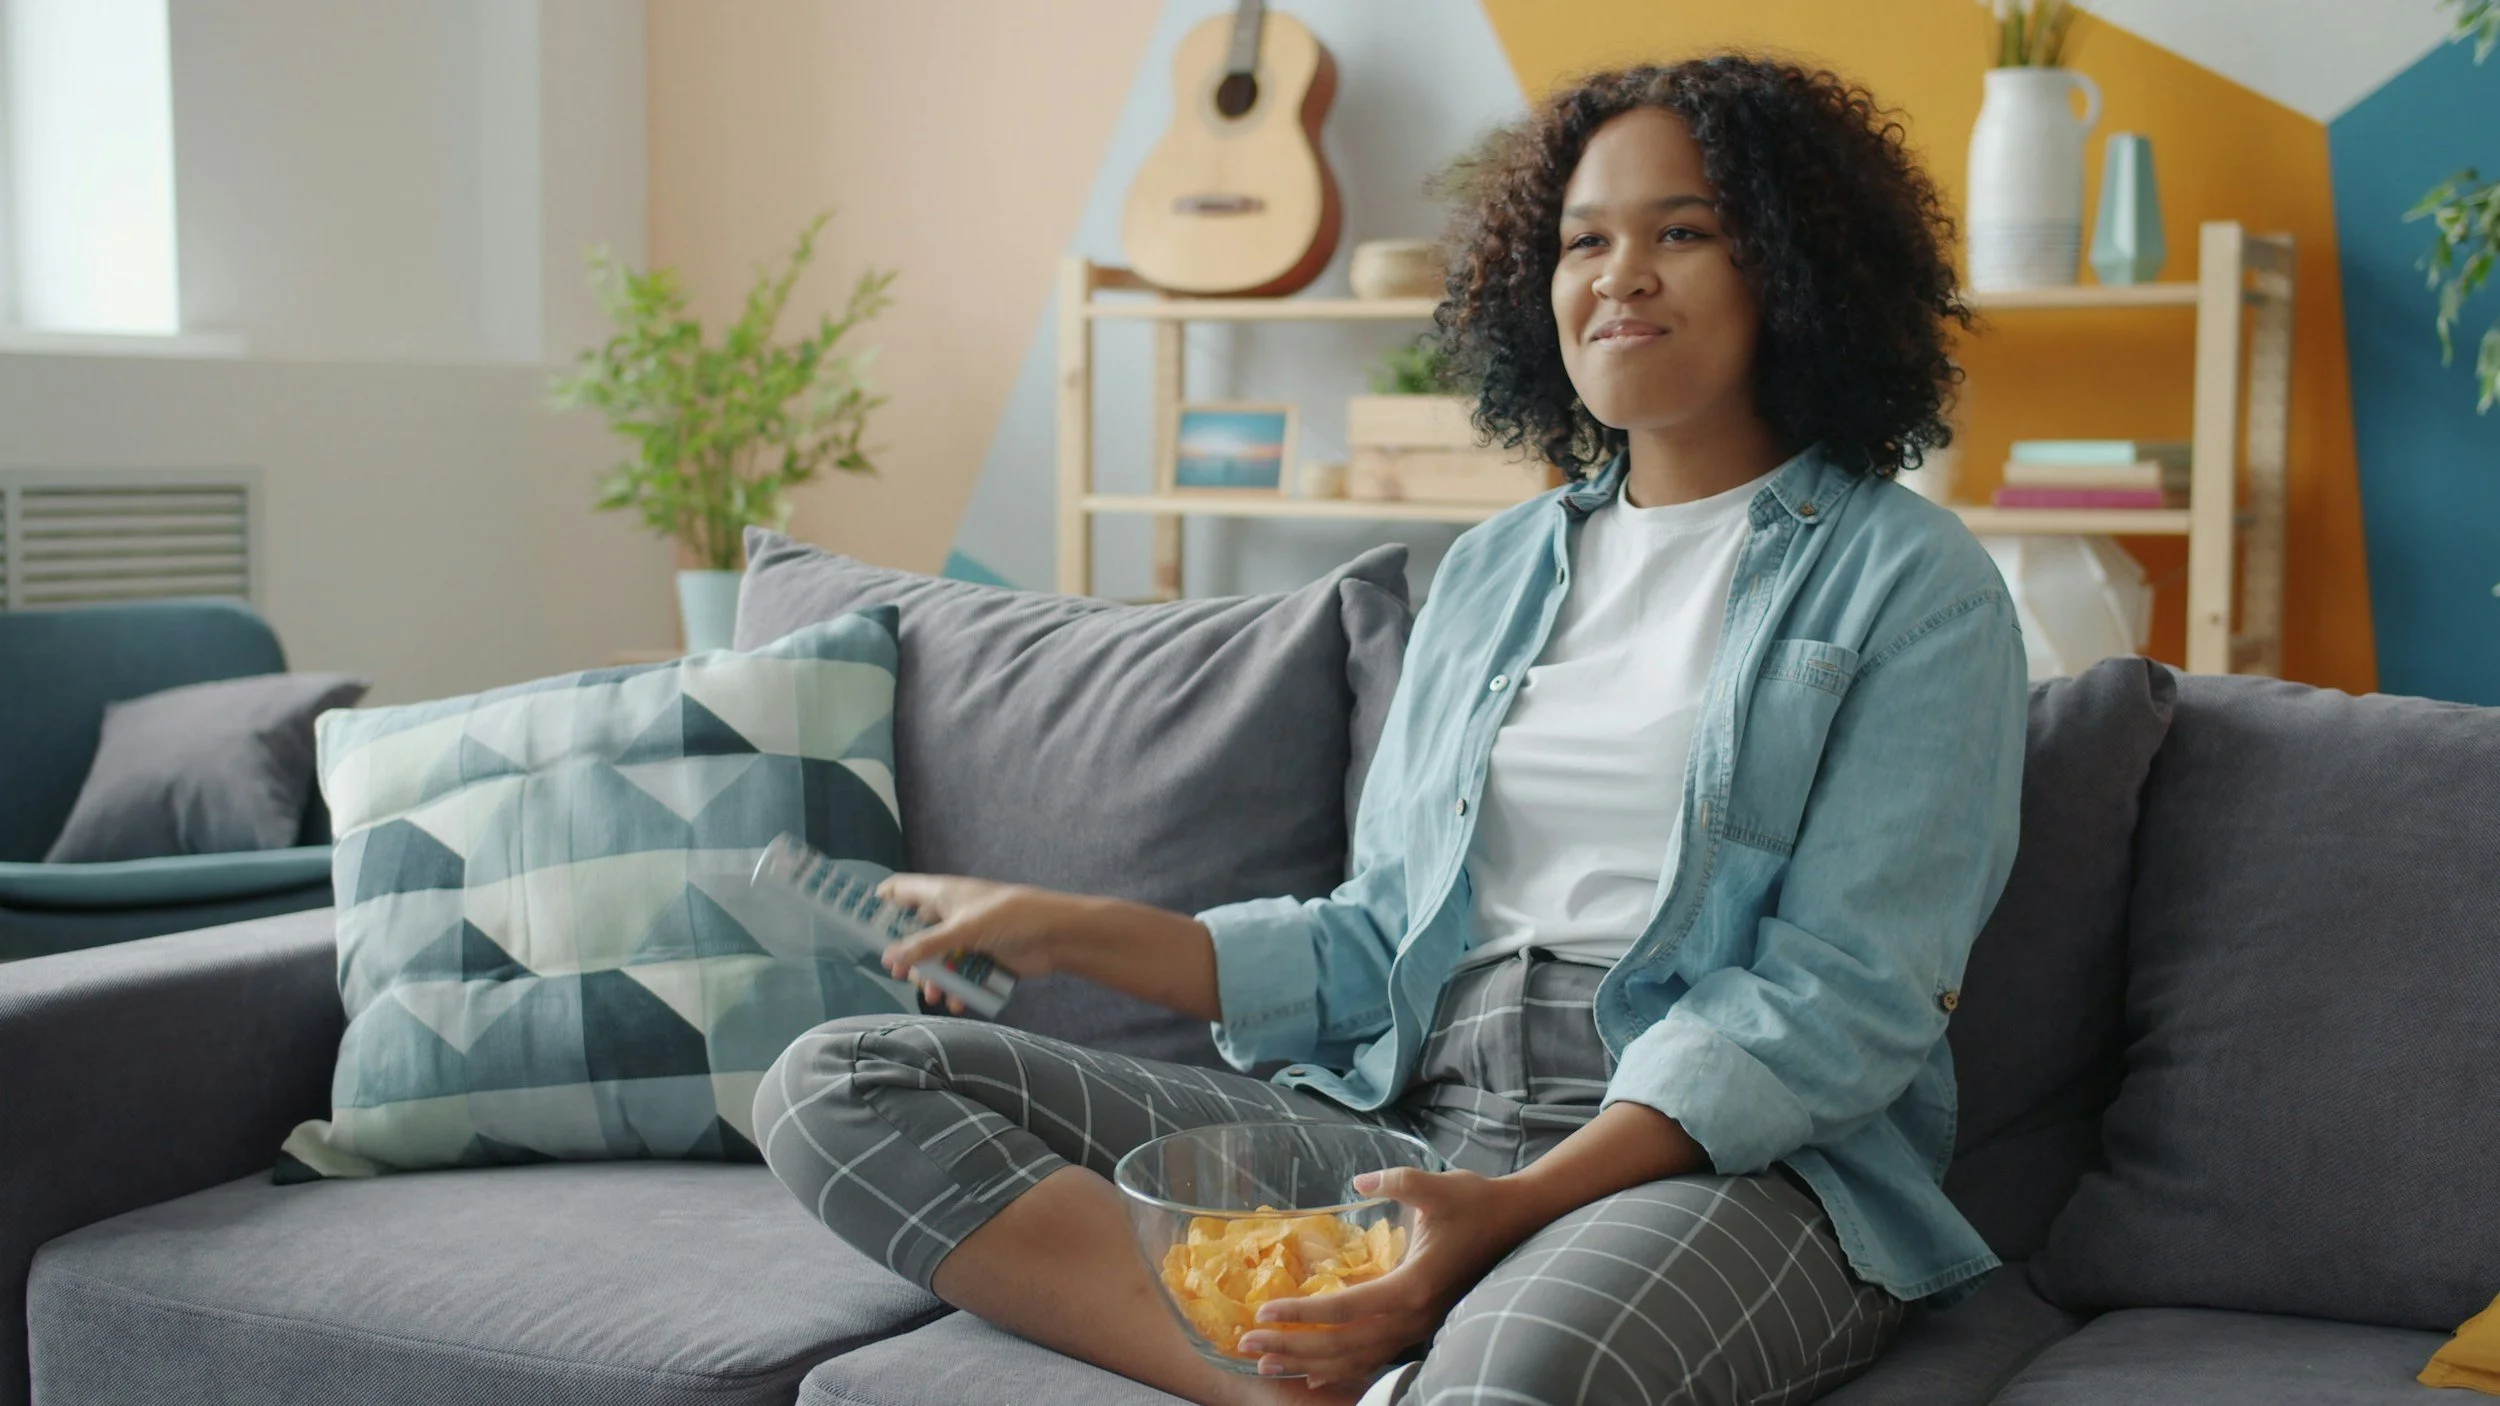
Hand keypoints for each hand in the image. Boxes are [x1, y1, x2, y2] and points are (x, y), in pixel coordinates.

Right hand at [876, 874, 1067, 1011]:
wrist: (1056, 935)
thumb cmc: (1009, 916)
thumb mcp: (963, 928)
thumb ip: (926, 945)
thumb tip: (888, 958)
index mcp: (942, 894)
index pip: (901, 890)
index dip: (881, 903)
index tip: (863, 925)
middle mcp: (950, 914)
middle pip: (915, 934)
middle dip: (908, 957)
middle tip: (900, 976)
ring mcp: (967, 937)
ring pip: (937, 959)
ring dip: (933, 978)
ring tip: (934, 995)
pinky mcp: (982, 958)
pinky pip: (960, 975)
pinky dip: (956, 988)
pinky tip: (956, 1002)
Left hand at [1234, 1166, 1545, 1387]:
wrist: (1516, 1222)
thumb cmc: (1475, 1202)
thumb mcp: (1437, 1186)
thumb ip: (1398, 1182)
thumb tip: (1361, 1183)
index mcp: (1412, 1286)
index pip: (1345, 1309)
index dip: (1302, 1314)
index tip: (1264, 1312)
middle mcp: (1413, 1317)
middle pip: (1343, 1345)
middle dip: (1293, 1347)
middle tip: (1249, 1345)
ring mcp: (1418, 1328)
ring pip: (1356, 1360)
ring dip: (1309, 1365)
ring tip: (1267, 1366)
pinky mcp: (1420, 1328)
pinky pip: (1375, 1360)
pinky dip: (1340, 1372)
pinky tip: (1311, 1378)